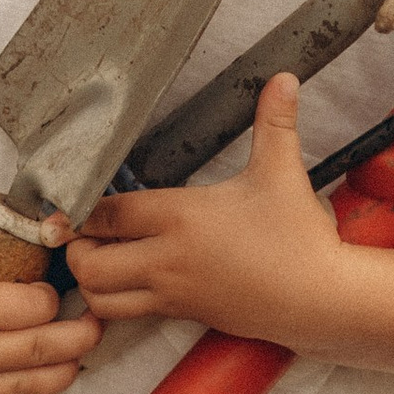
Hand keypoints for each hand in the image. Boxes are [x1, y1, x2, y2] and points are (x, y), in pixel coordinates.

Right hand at [0, 229, 99, 393]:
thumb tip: (23, 261)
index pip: (36, 308)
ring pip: (28, 389)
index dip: (51, 298)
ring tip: (73, 360)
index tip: (52, 293)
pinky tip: (19, 384)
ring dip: (59, 373)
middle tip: (97, 325)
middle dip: (81, 336)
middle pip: (45, 350)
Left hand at [68, 76, 345, 351]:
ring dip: (90, 281)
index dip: (82, 208)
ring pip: (101, 298)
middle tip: (85, 231)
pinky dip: (113, 303)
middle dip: (75, 249)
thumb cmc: (298, 237)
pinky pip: (127, 316)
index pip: (108, 213)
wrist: (320, 299)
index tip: (73, 202)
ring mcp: (172, 292)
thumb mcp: (282, 173)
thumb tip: (284, 77)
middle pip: (89, 263)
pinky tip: (126, 282)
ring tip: (101, 257)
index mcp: (182, 217)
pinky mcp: (183, 315)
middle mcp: (167, 259)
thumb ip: (274, 123)